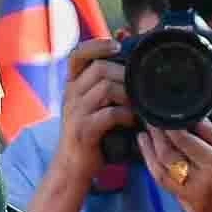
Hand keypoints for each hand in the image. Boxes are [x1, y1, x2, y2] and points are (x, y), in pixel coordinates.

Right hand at [45, 44, 130, 199]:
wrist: (72, 167)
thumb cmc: (91, 134)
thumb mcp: (94, 106)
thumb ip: (107, 85)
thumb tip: (129, 60)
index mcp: (73, 86)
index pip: (78, 54)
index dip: (97, 45)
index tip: (117, 44)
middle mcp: (70, 95)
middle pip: (99, 68)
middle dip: (125, 73)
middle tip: (141, 84)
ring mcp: (75, 113)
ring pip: (105, 88)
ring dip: (129, 94)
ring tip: (140, 103)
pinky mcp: (84, 131)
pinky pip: (109, 114)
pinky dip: (126, 115)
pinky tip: (134, 121)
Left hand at [138, 118, 211, 211]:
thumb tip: (194, 120)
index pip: (184, 141)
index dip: (169, 127)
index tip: (162, 115)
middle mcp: (201, 186)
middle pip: (166, 157)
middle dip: (155, 137)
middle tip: (149, 123)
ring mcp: (193, 202)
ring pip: (160, 176)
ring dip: (149, 155)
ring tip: (143, 139)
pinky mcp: (191, 211)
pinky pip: (172, 189)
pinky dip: (164, 172)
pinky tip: (161, 159)